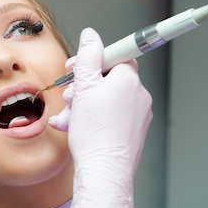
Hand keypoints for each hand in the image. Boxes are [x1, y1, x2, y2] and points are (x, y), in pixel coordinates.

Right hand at [49, 28, 152, 207]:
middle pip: (107, 80)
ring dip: (82, 106)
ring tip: (68, 119)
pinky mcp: (132, 133)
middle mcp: (139, 96)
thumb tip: (91, 36)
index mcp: (130, 80)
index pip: (116, 56)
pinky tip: (74, 128)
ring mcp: (138, 116)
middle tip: (70, 97)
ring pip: (105, 101)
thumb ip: (87, 56)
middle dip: (82, 88)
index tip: (78, 67)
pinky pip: (109, 118)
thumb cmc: (95, 132)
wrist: (104, 171)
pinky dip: (91, 120)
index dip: (93, 60)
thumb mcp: (84, 86)